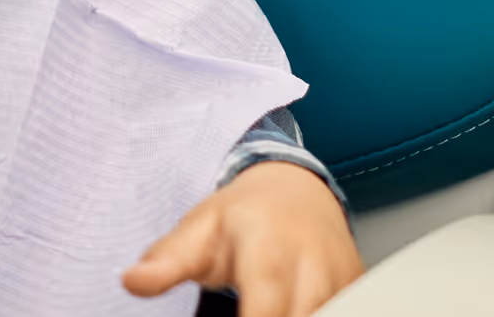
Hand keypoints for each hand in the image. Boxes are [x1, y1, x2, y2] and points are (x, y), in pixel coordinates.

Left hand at [123, 161, 362, 315]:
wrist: (296, 189)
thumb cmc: (242, 215)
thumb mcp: (198, 231)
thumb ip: (167, 261)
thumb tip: (131, 280)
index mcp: (268, 248)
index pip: (265, 310)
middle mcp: (313, 264)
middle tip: (249, 315)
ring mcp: (344, 279)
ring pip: (334, 315)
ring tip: (267, 309)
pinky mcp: (362, 290)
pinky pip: (355, 310)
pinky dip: (329, 314)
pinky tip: (297, 311)